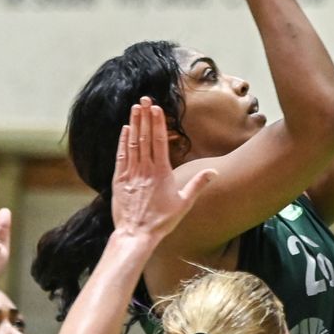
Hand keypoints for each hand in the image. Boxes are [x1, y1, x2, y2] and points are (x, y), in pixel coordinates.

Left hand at [111, 98, 216, 240]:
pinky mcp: (119, 180)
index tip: (156, 107)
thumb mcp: (184, 203)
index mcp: (161, 172)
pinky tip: (125, 130)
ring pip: (132, 143)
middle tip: (143, 99)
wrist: (136, 234)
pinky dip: (123, 142)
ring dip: (134, 125)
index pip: (159, 141)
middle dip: (145, 117)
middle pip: (145, 137)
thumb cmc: (162, 220)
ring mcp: (131, 173)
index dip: (157, 122)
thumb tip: (213, 172)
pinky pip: (121, 156)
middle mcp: (145, 169)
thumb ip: (198, 184)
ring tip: (134, 109)